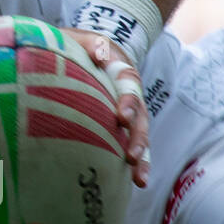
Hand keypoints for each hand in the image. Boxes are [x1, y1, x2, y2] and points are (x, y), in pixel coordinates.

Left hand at [62, 28, 149, 187]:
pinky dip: (132, 165)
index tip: (121, 117)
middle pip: (140, 120)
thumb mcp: (82, 39)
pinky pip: (127, 147)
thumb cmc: (81, 46)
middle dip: (138, 139)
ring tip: (140, 180)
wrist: (89, 53)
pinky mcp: (119, 129)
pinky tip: (130, 185)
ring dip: (141, 159)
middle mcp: (131, 98)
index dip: (128, 103)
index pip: (129, 89)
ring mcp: (128, 116)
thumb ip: (91, 43)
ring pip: (139, 138)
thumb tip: (100, 53)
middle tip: (132, 157)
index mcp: (123, 75)